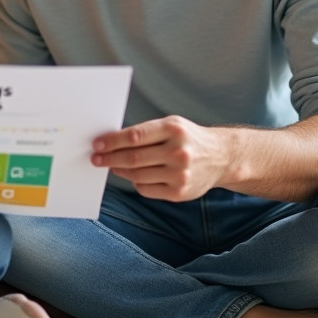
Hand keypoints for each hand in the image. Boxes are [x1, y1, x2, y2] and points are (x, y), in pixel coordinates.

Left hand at [91, 115, 226, 201]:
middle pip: (133, 157)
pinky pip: (146, 189)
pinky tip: (134, 175)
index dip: (112, 141)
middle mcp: (178, 152)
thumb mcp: (172, 125)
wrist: (221, 157)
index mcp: (174, 130)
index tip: (97, 144)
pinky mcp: (179, 192)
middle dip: (109, 158)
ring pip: (137, 175)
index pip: (135, 136)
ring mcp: (180, 174)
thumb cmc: (189, 139)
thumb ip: (145, 132)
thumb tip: (111, 142)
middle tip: (95, 159)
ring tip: (113, 165)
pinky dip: (136, 182)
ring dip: (120, 170)